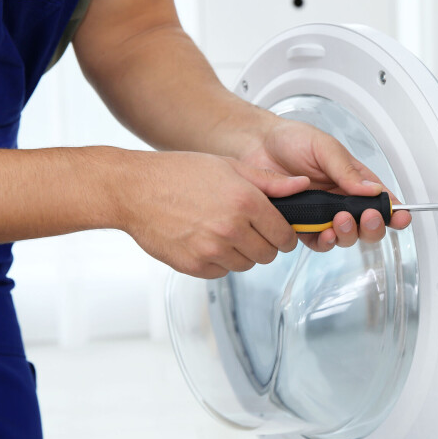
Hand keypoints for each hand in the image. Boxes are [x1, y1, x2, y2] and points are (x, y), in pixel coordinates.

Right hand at [120, 150, 309, 277]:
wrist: (134, 190)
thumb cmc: (180, 173)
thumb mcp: (229, 166)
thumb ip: (269, 181)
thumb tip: (303, 185)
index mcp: (246, 202)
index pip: (285, 236)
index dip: (284, 235)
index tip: (277, 232)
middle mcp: (232, 229)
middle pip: (268, 255)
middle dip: (264, 245)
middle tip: (248, 230)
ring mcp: (212, 250)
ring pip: (246, 265)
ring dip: (241, 253)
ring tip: (222, 231)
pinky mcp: (194, 265)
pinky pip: (221, 272)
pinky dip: (218, 262)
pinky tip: (205, 240)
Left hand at [239, 117, 411, 250]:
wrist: (255, 146)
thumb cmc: (290, 140)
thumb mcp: (324, 147)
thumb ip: (347, 170)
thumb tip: (372, 189)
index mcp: (353, 180)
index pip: (380, 200)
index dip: (394, 212)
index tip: (401, 217)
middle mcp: (340, 200)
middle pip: (367, 225)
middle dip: (372, 226)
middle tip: (367, 218)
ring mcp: (322, 215)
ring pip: (345, 236)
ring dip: (348, 234)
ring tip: (339, 221)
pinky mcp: (302, 226)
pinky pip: (318, 242)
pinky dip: (324, 242)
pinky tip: (323, 233)